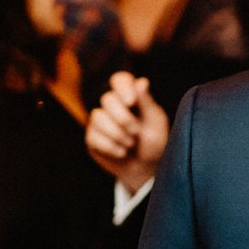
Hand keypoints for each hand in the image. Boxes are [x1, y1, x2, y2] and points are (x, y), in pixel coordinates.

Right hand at [84, 72, 168, 195]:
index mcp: (131, 96)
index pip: (120, 80)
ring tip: (131, 144)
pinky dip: (111, 147)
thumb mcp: (156, 122)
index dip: (123, 88)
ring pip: (97, 117)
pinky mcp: (92, 137)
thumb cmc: (155, 143)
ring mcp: (100, 121)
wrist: (146, 168)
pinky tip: (122, 153)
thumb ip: (147, 102)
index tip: (131, 102)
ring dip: (118, 134)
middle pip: (107, 99)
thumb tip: (141, 81)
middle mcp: (113, 105)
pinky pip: (93, 136)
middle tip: (136, 132)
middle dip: (123, 118)